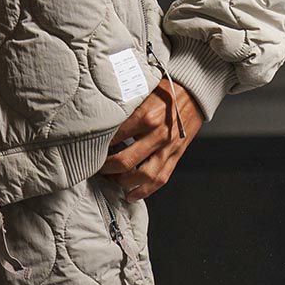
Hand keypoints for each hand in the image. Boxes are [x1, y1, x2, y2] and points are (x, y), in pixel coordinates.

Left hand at [99, 76, 203, 198]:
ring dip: (123, 182)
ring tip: (111, 179)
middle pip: (125, 162)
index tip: (90, 147)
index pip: (115, 138)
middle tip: (96, 167)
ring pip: (143, 176)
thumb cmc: (165, 89)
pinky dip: (144, 191)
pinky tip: (131, 195)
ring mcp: (168, 148)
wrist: (194, 91)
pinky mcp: (176, 156)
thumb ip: (124, 105)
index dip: (99, 145)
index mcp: (147, 116)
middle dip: (106, 168)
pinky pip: (160, 179)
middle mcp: (158, 134)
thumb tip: (101, 116)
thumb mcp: (142, 90)